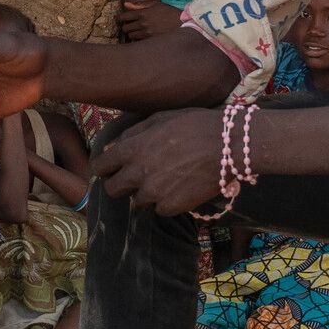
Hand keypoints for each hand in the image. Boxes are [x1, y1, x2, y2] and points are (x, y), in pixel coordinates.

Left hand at [91, 107, 225, 215]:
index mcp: (132, 149)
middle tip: (133, 179)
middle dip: (120, 184)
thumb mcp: (160, 118)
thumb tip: (113, 147)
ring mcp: (154, 192)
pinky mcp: (171, 206)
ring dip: (148, 192)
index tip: (108, 169)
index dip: (103, 168)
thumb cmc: (195, 125)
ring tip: (168, 179)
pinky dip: (168, 202)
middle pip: (113, 190)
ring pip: (139, 200)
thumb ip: (132, 134)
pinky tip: (181, 188)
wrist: (227, 144)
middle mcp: (138, 173)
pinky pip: (160, 209)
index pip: (101, 166)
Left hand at [119, 1, 182, 42]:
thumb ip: (140, 5)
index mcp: (142, 13)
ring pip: (130, 36)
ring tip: (136, 31)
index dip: (119, 18)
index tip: (119, 18)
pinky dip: (137, 39)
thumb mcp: (155, 4)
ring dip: (131, 33)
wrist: (181, 23)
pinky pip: (138, 42)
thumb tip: (125, 4)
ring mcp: (146, 33)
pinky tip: (142, 36)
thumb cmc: (168, 12)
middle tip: (129, 25)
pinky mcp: (150, 41)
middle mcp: (142, 24)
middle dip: (125, 26)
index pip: (123, 17)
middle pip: (125, 28)